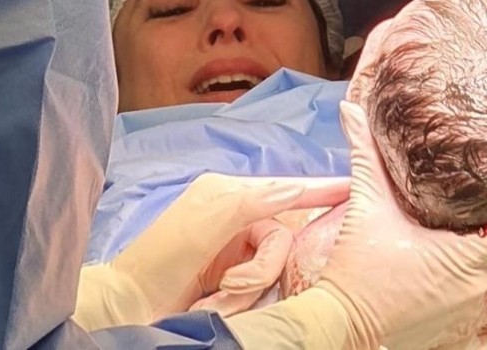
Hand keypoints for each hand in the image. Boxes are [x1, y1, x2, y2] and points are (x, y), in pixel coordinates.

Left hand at [73, 173, 349, 329]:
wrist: (134, 301)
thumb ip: (252, 201)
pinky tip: (219, 300)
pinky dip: (242, 295)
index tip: (352, 185)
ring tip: (219, 296)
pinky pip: (259, 281)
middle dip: (263, 267)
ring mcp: (234, 246)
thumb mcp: (207, 220)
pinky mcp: (233, 272)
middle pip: (282, 237)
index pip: (284, 189)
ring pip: (273, 263)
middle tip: (233, 285)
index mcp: (228, 193)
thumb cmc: (163, 257)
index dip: (319, 188)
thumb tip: (295, 188)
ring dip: (248, 286)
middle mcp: (235, 214)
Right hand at [313, 101, 486, 348]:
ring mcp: (473, 305)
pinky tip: (451, 252)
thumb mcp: (366, 206)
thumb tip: (351, 112)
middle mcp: (481, 284)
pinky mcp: (460, 319)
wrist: (343, 320)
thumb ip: (365, 157)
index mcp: (470, 255)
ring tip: (475, 218)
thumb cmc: (358, 269)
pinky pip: (482, 287)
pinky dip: (476, 266)